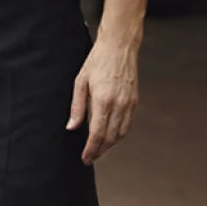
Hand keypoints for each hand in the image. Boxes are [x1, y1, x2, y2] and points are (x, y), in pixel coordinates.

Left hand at [66, 38, 138, 164]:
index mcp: (103, 101)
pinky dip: (119, 134)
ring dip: (110, 145)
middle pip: (110, 138)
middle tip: (90, 157)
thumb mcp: (80, 81)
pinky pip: (127, 124)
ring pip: (121, 134)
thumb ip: (77, 106)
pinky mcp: (134, 101)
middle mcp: (118, 105)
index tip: (85, 158)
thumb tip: (72, 127)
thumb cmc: (97, 61)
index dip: (91, 149)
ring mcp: (129, 104)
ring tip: (99, 149)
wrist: (119, 47)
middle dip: (100, 151)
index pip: (97, 134)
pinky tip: (110, 135)